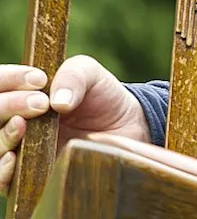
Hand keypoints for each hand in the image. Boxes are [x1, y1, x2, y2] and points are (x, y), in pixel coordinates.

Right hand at [0, 56, 149, 197]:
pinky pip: (2, 178)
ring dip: (4, 134)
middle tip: (40, 102)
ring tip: (24, 124)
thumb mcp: (91, 75)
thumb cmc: (102, 97)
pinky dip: (2, 168)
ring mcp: (20, 150)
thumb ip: (73, 75)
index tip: (38, 79)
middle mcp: (15, 122)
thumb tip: (56, 102)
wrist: (126, 129)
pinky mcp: (28, 177)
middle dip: (7, 105)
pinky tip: (14, 156)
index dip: (7, 79)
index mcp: (22, 94)